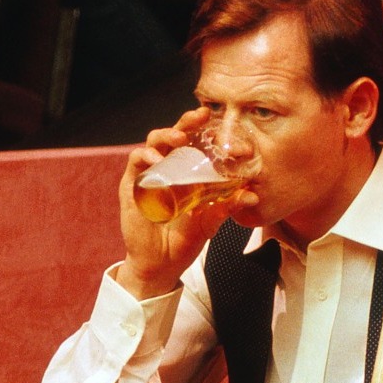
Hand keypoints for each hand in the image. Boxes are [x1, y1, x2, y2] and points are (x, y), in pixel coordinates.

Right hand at [116, 107, 256, 298]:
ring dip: (166, 136)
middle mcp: (166, 170)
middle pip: (173, 137)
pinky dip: (146, 156)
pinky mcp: (132, 186)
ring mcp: (148, 176)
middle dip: (185, 123)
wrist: (160, 265)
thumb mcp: (210, 222)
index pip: (193, 144)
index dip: (202, 129)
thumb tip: (251, 196)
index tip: (215, 118)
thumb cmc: (184, 240)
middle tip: (200, 116)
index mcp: (185, 173)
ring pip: (153, 143)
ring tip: (179, 139)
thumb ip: (227, 207)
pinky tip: (158, 160)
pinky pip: (136, 162)